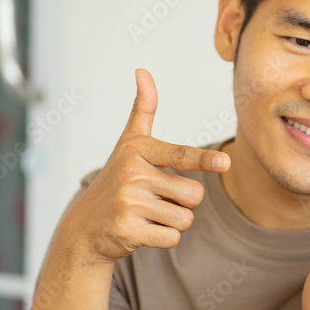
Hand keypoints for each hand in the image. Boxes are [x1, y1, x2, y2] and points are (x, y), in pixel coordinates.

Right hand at [59, 68, 230, 263]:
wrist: (84, 227)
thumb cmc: (116, 181)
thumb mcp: (128, 144)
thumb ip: (143, 110)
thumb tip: (143, 70)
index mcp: (138, 150)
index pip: (180, 156)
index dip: (205, 160)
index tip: (225, 162)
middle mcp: (131, 174)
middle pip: (194, 195)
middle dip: (183, 202)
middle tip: (155, 199)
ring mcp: (127, 203)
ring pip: (185, 219)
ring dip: (172, 221)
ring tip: (146, 214)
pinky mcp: (127, 231)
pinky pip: (173, 238)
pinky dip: (163, 238)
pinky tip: (141, 230)